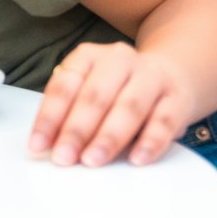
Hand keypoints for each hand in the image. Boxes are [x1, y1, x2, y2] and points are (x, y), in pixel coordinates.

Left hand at [29, 41, 196, 166]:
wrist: (172, 75)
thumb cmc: (117, 88)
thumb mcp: (89, 89)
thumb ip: (69, 112)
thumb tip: (49, 145)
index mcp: (89, 56)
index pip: (64, 86)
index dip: (49, 117)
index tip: (38, 146)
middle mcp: (120, 60)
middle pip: (95, 96)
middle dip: (76, 130)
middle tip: (63, 157)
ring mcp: (152, 76)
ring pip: (129, 107)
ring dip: (108, 137)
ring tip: (92, 161)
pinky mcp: (178, 97)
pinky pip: (164, 120)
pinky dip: (150, 142)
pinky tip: (137, 159)